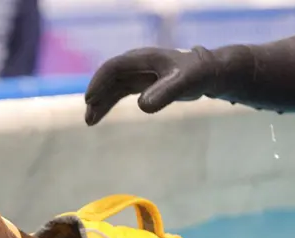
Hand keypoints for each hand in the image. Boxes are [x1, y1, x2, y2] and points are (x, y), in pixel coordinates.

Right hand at [84, 47, 220, 125]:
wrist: (206, 72)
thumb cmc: (196, 75)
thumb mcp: (183, 83)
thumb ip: (165, 93)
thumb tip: (143, 106)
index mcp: (143, 58)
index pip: (114, 68)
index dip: (100, 82)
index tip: (91, 99)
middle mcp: (135, 65)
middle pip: (108, 78)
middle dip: (97, 96)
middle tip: (89, 118)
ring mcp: (136, 74)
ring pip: (111, 88)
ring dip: (99, 103)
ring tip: (90, 122)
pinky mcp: (139, 84)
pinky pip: (118, 93)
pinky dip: (108, 104)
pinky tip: (99, 116)